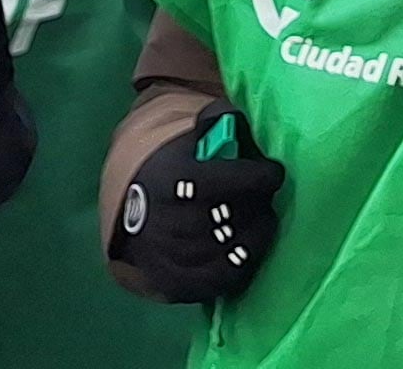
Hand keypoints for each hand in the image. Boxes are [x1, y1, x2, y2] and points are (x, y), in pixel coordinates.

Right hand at [114, 104, 285, 303]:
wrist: (129, 204)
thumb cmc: (175, 164)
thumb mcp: (192, 135)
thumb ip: (221, 122)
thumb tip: (246, 118)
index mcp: (173, 179)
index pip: (231, 180)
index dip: (261, 176)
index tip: (273, 173)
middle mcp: (167, 219)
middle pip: (231, 218)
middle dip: (258, 208)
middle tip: (267, 201)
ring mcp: (167, 256)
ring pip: (226, 253)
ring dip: (253, 238)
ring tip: (261, 225)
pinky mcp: (169, 282)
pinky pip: (213, 284)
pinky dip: (237, 271)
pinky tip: (246, 253)